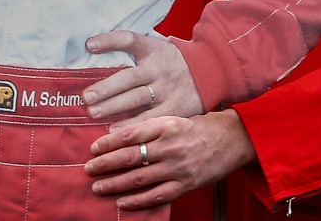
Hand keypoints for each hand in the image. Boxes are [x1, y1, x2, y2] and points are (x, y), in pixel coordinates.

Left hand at [82, 31, 202, 123]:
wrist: (211, 72)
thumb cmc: (172, 61)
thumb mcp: (157, 48)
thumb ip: (132, 50)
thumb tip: (94, 49)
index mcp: (153, 50)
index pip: (129, 40)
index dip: (109, 41)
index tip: (89, 45)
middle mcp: (159, 69)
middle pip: (128, 78)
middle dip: (106, 88)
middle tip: (87, 97)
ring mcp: (167, 89)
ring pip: (136, 99)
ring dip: (113, 107)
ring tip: (93, 113)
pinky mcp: (174, 108)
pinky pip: (149, 118)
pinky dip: (130, 125)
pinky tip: (113, 130)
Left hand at [85, 111, 255, 210]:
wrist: (232, 140)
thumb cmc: (199, 127)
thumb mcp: (173, 119)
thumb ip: (149, 128)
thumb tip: (119, 137)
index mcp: (165, 125)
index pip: (129, 134)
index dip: (108, 142)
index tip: (93, 148)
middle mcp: (170, 146)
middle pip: (130, 157)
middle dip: (105, 164)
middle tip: (88, 168)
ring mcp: (178, 167)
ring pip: (139, 178)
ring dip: (115, 183)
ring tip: (98, 186)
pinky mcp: (186, 185)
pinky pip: (156, 195)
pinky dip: (137, 200)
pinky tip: (122, 201)